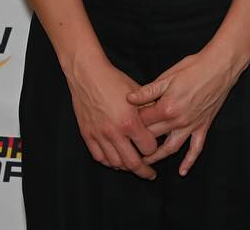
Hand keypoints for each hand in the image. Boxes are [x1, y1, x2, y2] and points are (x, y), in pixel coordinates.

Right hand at [64, 53, 157, 178]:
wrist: (88, 76)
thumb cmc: (114, 81)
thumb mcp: (138, 95)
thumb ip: (149, 111)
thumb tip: (161, 122)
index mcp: (130, 121)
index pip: (148, 147)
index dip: (154, 149)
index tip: (155, 149)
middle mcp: (114, 132)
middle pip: (132, 162)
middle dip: (143, 171)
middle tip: (150, 174)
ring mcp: (99, 135)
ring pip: (115, 163)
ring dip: (126, 168)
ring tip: (133, 167)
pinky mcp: (87, 135)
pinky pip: (99, 157)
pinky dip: (109, 162)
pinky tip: (115, 161)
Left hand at [126, 46, 242, 175]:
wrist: (220, 66)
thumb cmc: (194, 67)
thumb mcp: (168, 76)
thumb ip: (148, 91)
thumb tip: (129, 99)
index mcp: (166, 107)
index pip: (143, 121)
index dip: (131, 122)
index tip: (122, 124)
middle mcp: (178, 120)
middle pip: (153, 136)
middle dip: (138, 142)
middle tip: (126, 147)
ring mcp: (191, 125)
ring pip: (171, 148)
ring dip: (157, 157)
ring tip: (145, 164)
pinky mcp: (203, 126)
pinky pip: (196, 148)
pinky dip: (189, 161)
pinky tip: (182, 171)